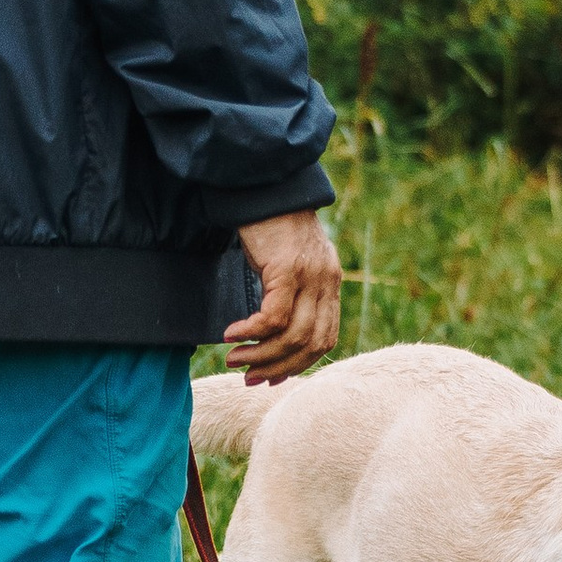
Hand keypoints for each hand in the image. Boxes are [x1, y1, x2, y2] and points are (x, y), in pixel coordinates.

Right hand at [225, 209, 342, 383]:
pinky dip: (252, 332)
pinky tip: (231, 334)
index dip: (299, 363)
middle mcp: (327, 282)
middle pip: (311, 344)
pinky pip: (273, 317)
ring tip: (234, 360)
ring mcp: (310, 276)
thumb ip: (292, 291)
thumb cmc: (270, 223)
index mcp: (330, 283)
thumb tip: (272, 329)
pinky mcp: (287, 269)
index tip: (270, 375)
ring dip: (261, 355)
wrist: (264, 183)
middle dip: (279, 368)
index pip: (325, 338)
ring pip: (293, 336)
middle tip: (249, 377)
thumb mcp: (289, 261)